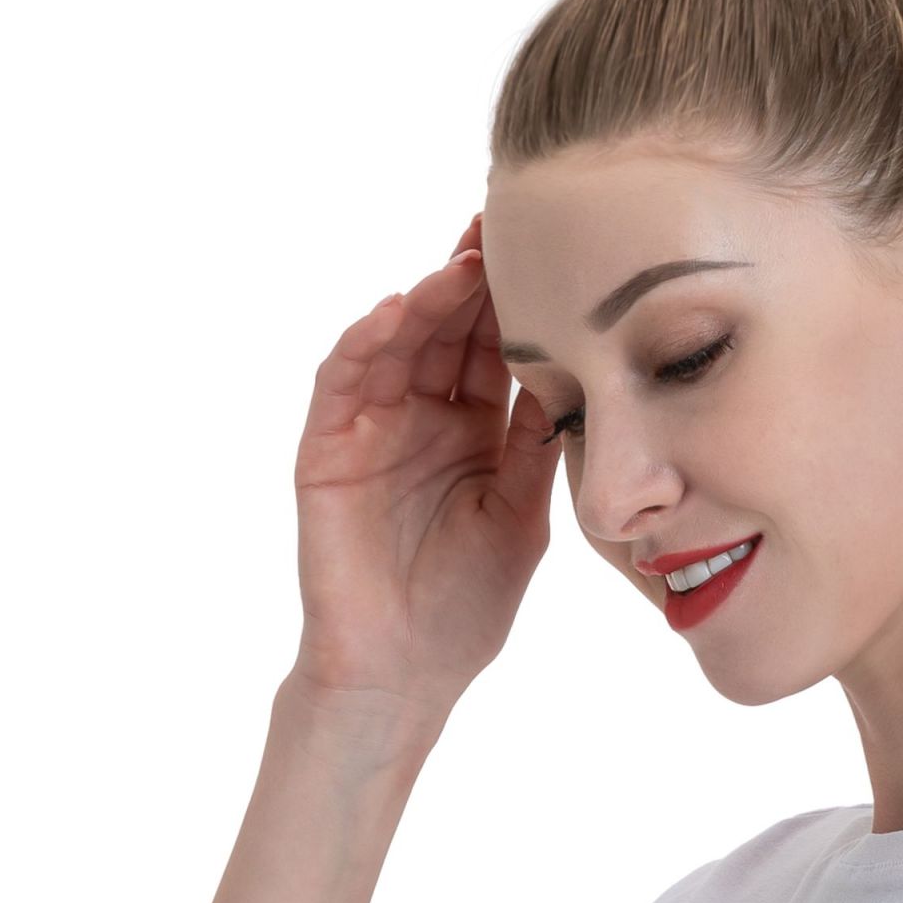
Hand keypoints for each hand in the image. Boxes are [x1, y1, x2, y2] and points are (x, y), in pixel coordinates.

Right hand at [289, 213, 559, 715]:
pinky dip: (365, 345)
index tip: (557, 252)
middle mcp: (421, 419)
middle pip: (448, 333)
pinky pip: (341, 384)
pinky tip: (398, 312)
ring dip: (427, 301)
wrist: (408, 675)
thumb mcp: (521, 513)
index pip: (494, 350)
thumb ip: (534, 447)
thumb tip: (576, 376)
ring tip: (463, 263)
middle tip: (507, 227)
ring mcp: (371, 431)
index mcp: (472, 431)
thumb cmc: (467, 604)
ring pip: (397, 345)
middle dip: (475, 281)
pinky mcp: (326, 453)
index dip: (518, 304)